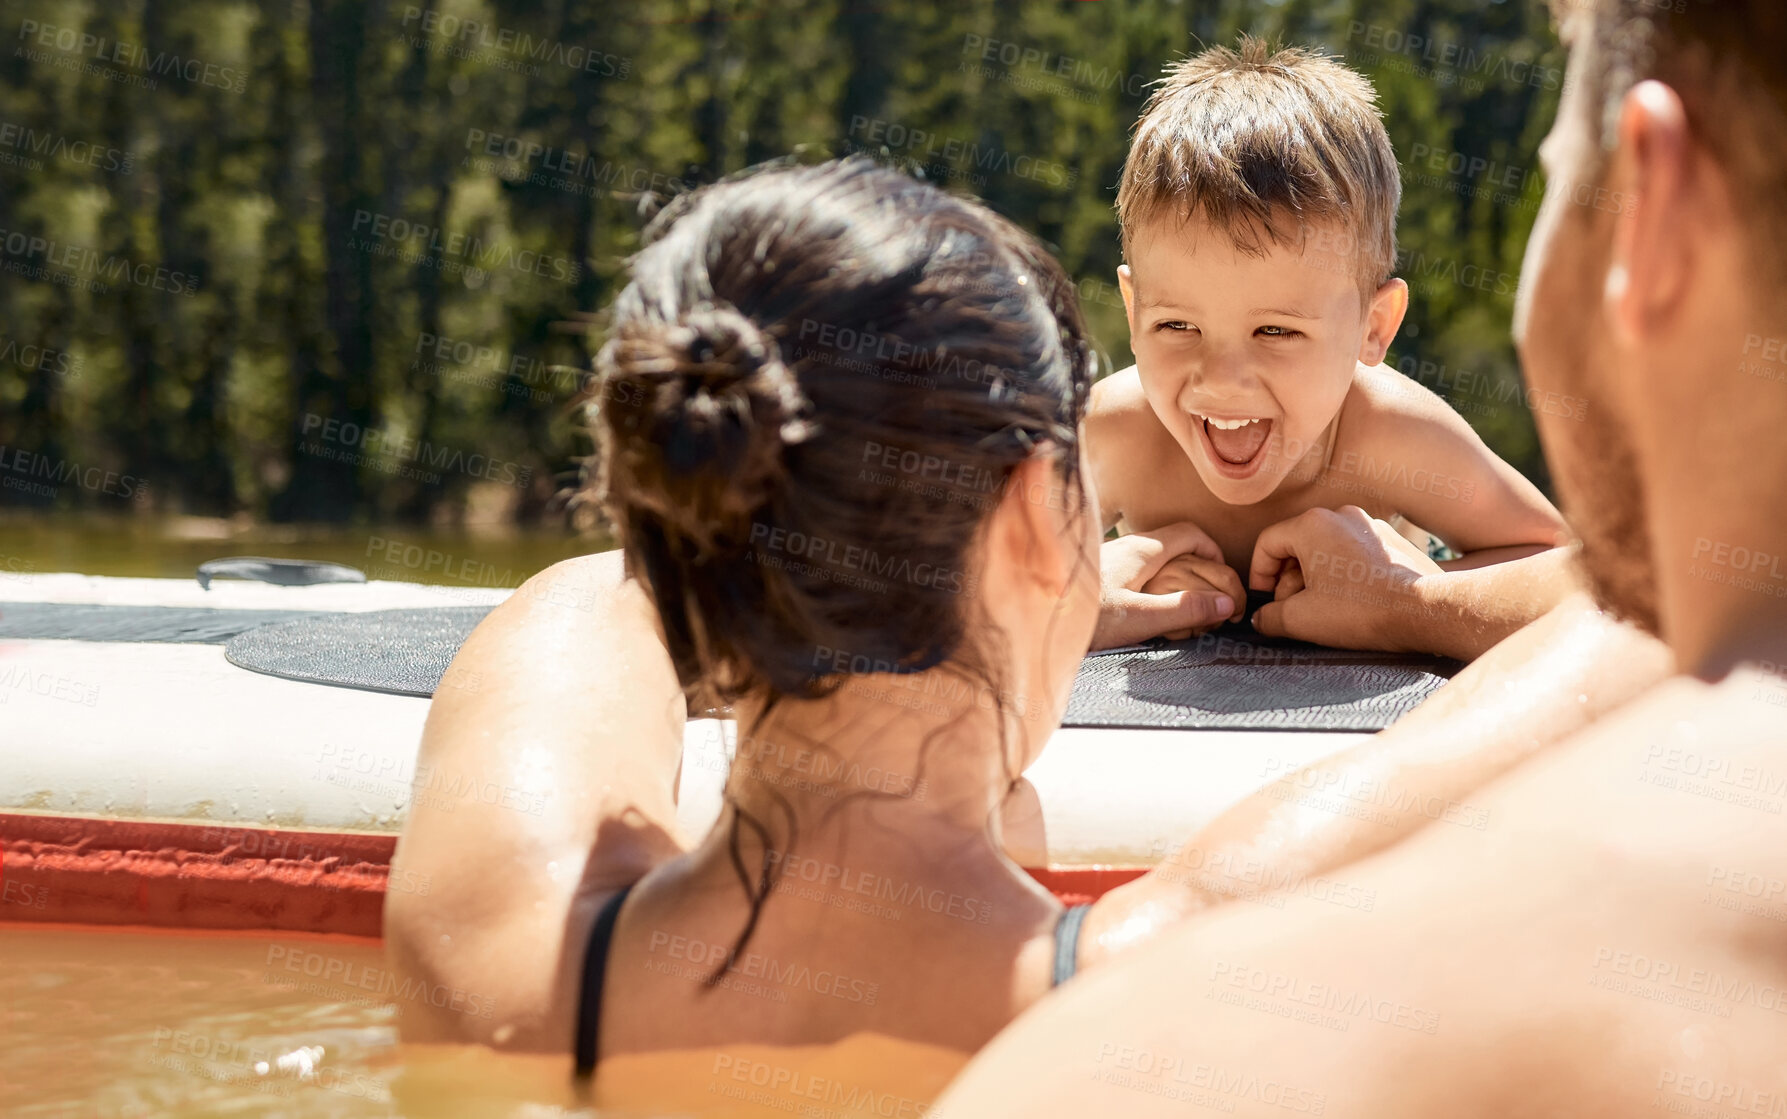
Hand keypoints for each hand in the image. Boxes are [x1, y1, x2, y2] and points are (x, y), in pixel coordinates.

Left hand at [1094, 522, 1244, 649]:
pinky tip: (1146, 616)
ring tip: (1182, 612)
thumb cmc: (1080, 615)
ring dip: (1173, 581)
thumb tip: (1227, 605)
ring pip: (1152, 562)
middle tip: (1209, 599)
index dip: (1214, 551)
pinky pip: (1133, 574)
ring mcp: (1107, 560)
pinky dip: (1150, 589)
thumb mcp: (1140, 618)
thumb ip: (1185, 610)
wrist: (1030, 616)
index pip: (1190, 533)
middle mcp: (1124, 547)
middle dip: (1197, 569)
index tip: (1225, 579)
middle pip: (1173, 547)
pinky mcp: (1094, 576)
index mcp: (1140, 549)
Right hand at [1247, 506, 1442, 650]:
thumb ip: (1270, 617)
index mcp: (1312, 524)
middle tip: (1290, 611)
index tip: (1263, 601)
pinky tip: (1350, 603)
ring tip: (1320, 610)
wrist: (1425, 610)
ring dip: (1315, 579)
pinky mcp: (1393, 541)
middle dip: (1288, 580)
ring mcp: (1371, 526)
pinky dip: (1343, 575)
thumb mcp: (1301, 619)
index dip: (1258, 575)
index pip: (1267, 543)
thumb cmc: (1360, 610)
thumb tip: (1260, 619)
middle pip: (1298, 545)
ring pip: (1327, 549)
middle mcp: (1341, 515)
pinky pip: (1354, 554)